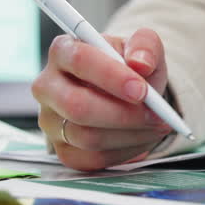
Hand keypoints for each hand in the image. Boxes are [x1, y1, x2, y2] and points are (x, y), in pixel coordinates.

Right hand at [31, 28, 175, 170]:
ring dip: (130, 134)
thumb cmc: (129, 67)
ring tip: (156, 125)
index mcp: (63, 50)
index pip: (79, 60)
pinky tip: (142, 137)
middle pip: (76, 105)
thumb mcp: (142, 47)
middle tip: (156, 115)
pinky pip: (92, 159)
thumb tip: (141, 63)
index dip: (112, 76)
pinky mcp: (61, 149)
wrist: (127, 93)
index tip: (141, 90)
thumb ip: (145, 46)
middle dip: (122, 113)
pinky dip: (125, 152)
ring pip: (86, 136)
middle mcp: (47, 85)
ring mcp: (50, 121)